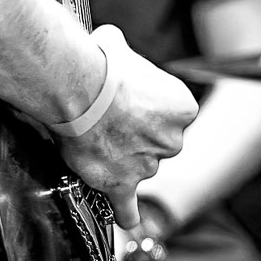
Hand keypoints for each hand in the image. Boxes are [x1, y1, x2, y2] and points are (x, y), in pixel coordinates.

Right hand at [54, 24, 197, 229]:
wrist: (78, 88)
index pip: (170, 112)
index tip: (125, 98)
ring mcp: (148, 165)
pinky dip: (126, 213)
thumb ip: (125, 56)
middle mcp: (172, 140)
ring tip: (93, 138)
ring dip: (120, 158)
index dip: (145, 104)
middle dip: (135, 133)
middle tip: (106, 117)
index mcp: (182, 107)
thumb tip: (110, 46)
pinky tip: (125, 216)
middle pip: (157, 143)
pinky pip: (128, 209)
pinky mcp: (121, 184)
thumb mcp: (119, 44)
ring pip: (138, 167)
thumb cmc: (100, 63)